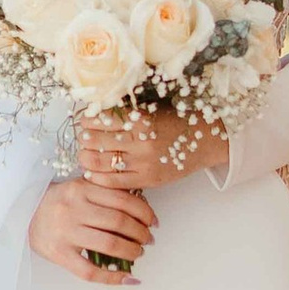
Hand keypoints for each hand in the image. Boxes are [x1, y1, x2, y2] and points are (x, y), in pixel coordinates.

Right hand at [28, 173, 156, 281]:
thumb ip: (104, 193)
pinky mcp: (59, 254)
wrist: (22, 214)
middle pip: (120, 222)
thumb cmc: (58, 202)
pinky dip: (113, 277)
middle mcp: (74, 208)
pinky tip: (127, 279)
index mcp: (81, 188)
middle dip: (141, 233)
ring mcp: (66, 232)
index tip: (154, 222)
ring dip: (132, 251)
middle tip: (148, 239)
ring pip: (109, 244)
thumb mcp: (78, 188)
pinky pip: (90, 271)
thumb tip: (142, 211)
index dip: (145, 212)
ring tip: (138, 253)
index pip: (124, 200)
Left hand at [78, 112, 225, 188]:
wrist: (205, 140)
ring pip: (99, 162)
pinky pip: (113, 182)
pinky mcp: (147, 180)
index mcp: (141, 118)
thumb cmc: (177, 120)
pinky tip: (91, 171)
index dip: (87, 119)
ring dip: (86, 157)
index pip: (99, 119)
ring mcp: (143, 163)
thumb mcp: (152, 107)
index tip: (85, 119)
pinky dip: (97, 176)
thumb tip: (93, 110)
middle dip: (83, 138)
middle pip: (94, 140)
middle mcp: (141, 141)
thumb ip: (125, 110)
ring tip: (85, 152)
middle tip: (82, 136)